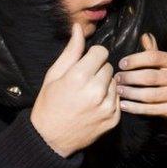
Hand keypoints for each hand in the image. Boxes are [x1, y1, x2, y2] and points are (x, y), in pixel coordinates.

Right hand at [30, 24, 119, 157]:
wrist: (50, 139)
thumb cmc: (49, 104)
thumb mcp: (54, 75)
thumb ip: (71, 51)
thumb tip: (78, 28)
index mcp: (79, 77)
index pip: (101, 52)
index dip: (93, 56)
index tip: (84, 64)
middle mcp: (96, 91)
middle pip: (109, 66)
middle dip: (98, 70)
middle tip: (84, 82)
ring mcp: (107, 106)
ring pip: (114, 82)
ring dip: (105, 85)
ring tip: (88, 95)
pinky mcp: (114, 119)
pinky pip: (117, 99)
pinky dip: (108, 100)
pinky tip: (94, 106)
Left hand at [115, 34, 166, 117]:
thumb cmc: (162, 73)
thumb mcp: (160, 61)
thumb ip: (151, 49)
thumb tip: (145, 35)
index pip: (154, 57)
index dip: (136, 60)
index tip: (121, 64)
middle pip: (151, 77)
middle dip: (130, 78)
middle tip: (117, 79)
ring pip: (150, 95)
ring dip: (131, 93)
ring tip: (118, 91)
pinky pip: (151, 109)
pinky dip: (135, 108)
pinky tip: (123, 105)